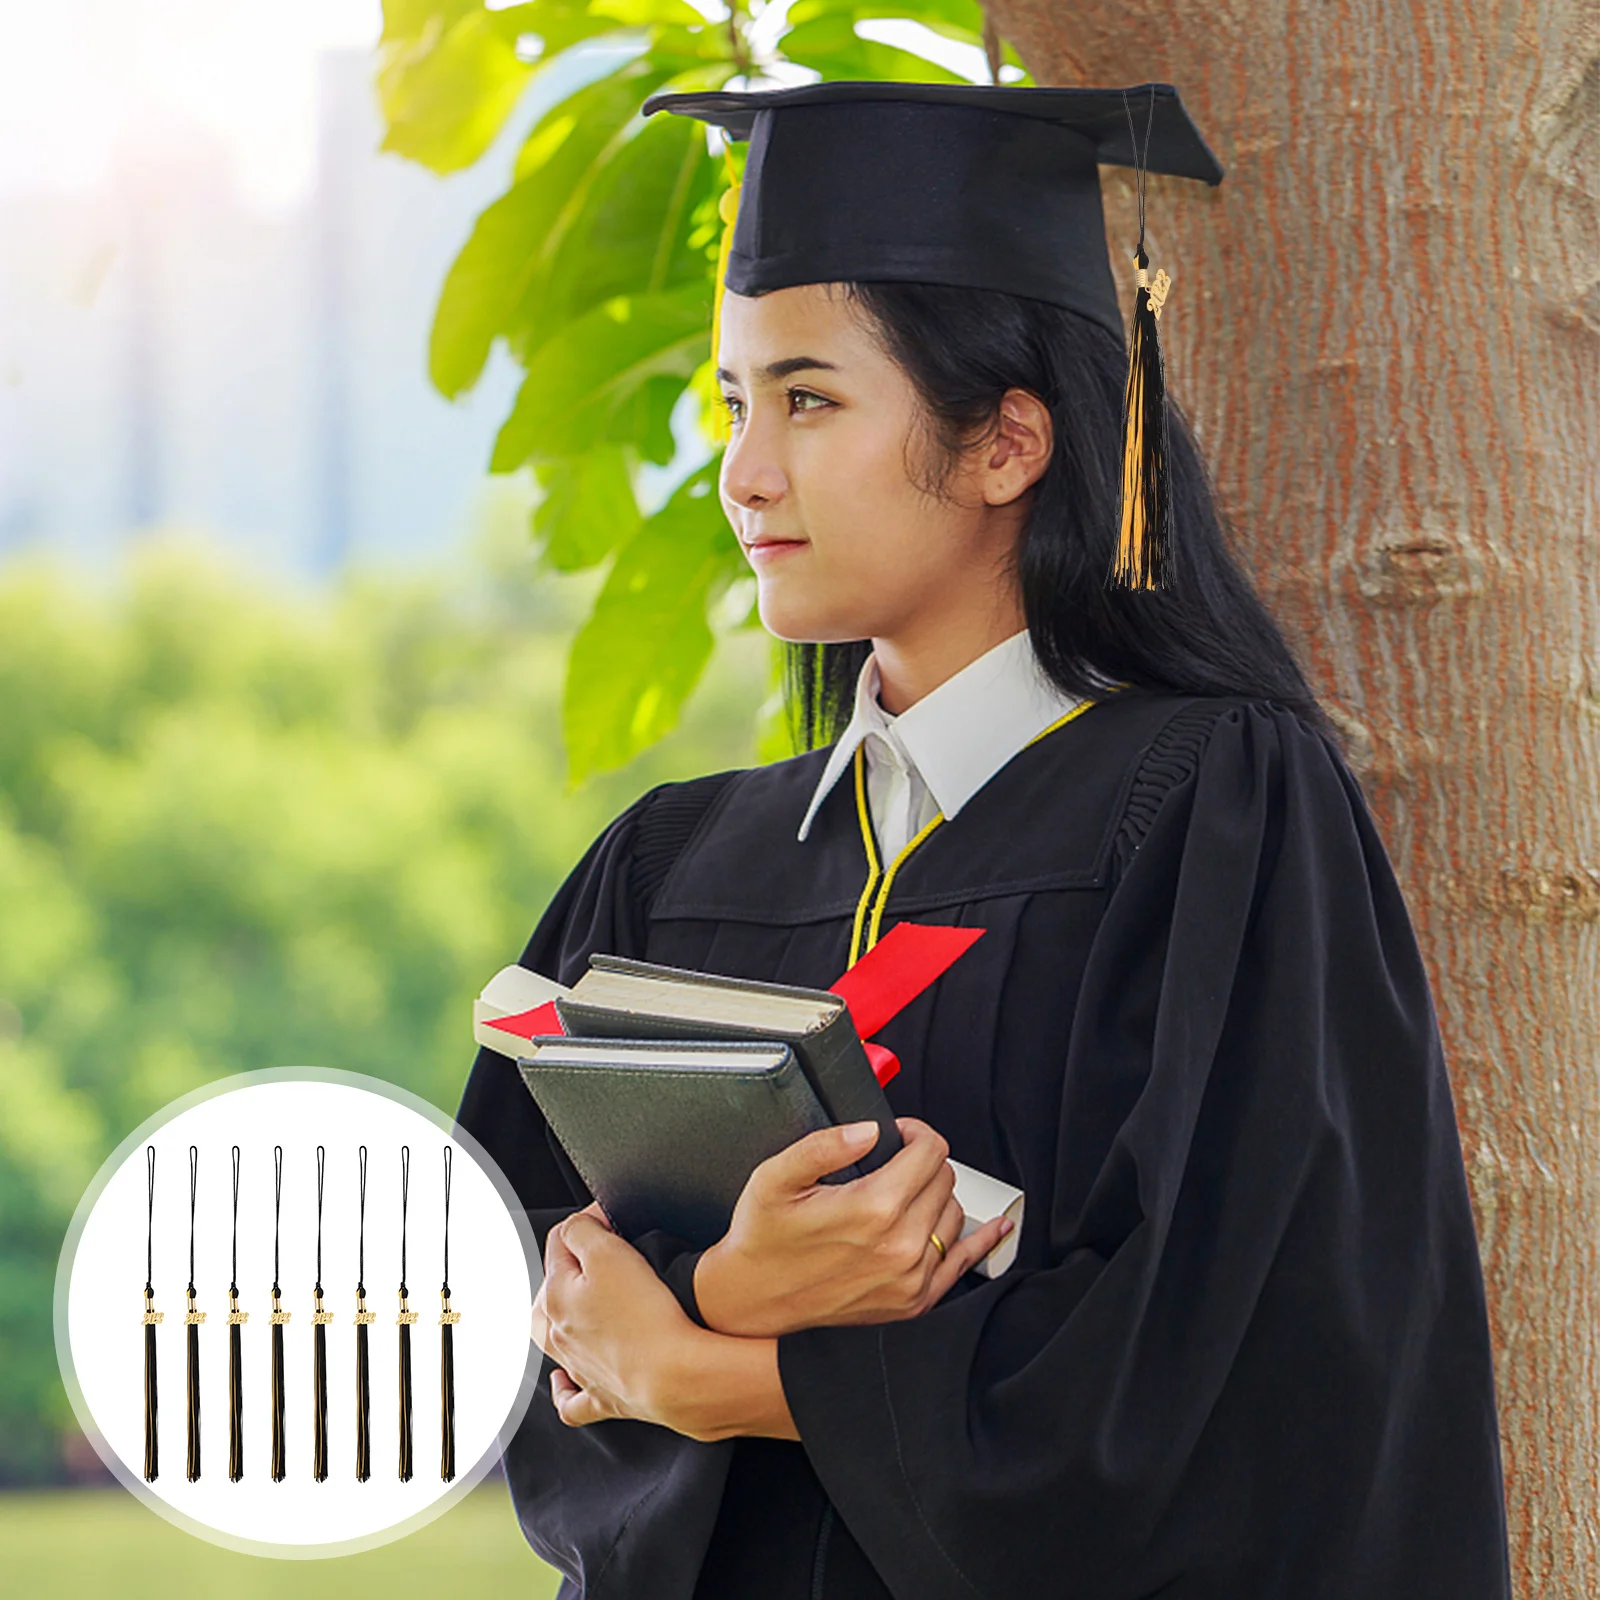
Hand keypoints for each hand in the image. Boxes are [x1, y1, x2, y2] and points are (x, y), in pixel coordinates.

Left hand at [535, 1202, 797, 1441]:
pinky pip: (571, 1398)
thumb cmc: (645, 1316)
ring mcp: (579, 1369)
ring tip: (578, 1302)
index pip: (561, 1242)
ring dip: (560, 1316)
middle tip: (602, 1253)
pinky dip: (564, 1388)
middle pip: (549, 1290)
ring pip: (552, 1339)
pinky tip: (564, 1381)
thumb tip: (575, 1225)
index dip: (589, 1221)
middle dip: (569, 1266)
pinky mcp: (602, 1397)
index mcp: (555, 1297)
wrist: (674, 1377)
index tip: (613, 1218)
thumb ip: (582, 1229)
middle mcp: (558, 1334)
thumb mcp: (609, 1252)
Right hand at [693, 1117, 1012, 1336]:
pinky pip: (964, 1264)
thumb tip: (871, 1129)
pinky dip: (981, 1242)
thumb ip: (823, 1145)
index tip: (898, 1134)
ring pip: (954, 1214)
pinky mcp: (913, 1302)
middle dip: (923, 1161)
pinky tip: (996, 1227)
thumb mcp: (775, 1178)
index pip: (929, 1151)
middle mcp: (899, 1246)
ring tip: (904, 1193)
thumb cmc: (762, 1239)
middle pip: (945, 1179)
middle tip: (895, 1161)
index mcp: (872, 1208)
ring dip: (936, 1196)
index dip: (914, 1132)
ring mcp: (910, 1279)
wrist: (753, 1302)